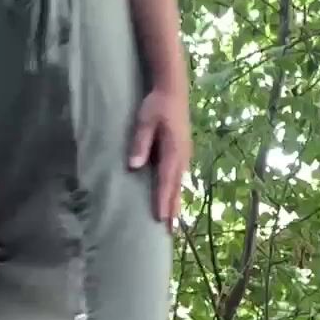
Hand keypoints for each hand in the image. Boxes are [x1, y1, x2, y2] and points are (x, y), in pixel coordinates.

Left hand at [129, 88, 190, 230]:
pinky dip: (176, 190)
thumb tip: (134, 165)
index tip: (160, 219)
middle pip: (176, 187)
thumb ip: (140, 142)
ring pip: (179, 183)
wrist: (173, 89)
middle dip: (172, 209)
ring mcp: (184, 154)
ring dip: (176, 202)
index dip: (162, 200)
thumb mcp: (144, 120)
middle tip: (170, 231)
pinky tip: (174, 196)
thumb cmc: (156, 104)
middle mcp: (182, 156)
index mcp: (173, 151)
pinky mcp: (183, 151)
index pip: (165, 180)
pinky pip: (179, 176)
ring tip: (173, 221)